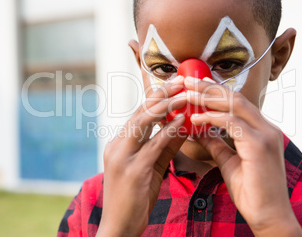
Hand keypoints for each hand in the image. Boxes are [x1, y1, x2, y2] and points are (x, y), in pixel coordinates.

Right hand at [97, 76, 187, 236]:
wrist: (118, 227)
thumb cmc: (133, 199)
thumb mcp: (151, 168)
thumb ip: (165, 147)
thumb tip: (182, 127)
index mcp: (119, 144)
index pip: (139, 113)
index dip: (156, 97)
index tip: (174, 84)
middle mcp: (117, 146)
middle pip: (140, 111)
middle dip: (161, 93)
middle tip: (181, 80)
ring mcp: (122, 157)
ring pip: (143, 122)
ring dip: (166, 105)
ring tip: (184, 93)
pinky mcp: (132, 170)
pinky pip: (152, 145)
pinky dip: (168, 130)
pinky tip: (182, 120)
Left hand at [185, 77, 301, 236]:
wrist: (268, 216)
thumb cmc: (251, 191)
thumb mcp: (228, 161)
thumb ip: (216, 144)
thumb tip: (199, 130)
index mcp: (261, 130)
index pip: (236, 103)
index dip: (215, 92)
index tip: (195, 86)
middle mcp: (266, 128)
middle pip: (235, 97)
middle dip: (209, 87)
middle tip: (187, 80)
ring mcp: (265, 135)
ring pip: (234, 104)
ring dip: (207, 98)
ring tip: (187, 94)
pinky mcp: (260, 145)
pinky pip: (232, 123)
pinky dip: (212, 118)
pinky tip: (195, 119)